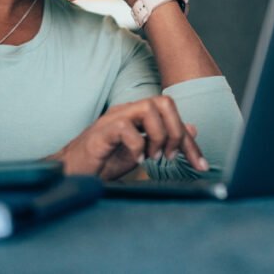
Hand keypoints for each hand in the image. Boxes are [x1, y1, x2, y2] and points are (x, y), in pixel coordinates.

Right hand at [49, 96, 209, 179]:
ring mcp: (114, 119)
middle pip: (164, 102)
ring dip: (159, 136)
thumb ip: (163, 139)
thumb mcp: (141, 152)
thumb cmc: (104, 161)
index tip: (200, 164)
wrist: (72, 171)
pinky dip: (137, 145)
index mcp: (138, 115)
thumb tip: (192, 129)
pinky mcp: (101, 133)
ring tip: (154, 157)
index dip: (190, 141)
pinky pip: (126, 128)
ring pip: (149, 108)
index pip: (172, 115)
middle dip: (176, 131)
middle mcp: (128, 111)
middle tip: (171, 156)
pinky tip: (137, 160)